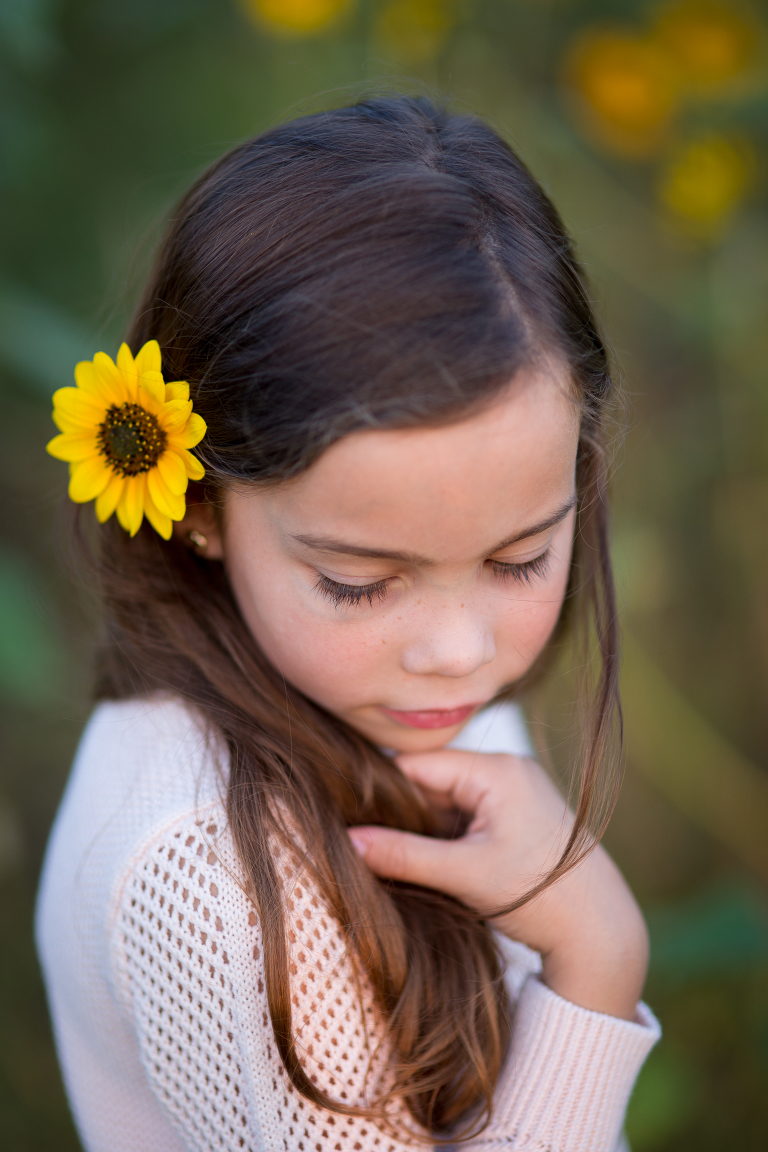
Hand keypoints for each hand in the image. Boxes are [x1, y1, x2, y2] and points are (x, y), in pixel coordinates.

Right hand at [349, 750, 648, 1020]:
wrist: (601, 929)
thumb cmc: (539, 898)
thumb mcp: (464, 875)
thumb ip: (403, 855)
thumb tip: (347, 841)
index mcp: (497, 770)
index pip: (418, 766)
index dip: (382, 794)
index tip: (353, 822)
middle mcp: (508, 768)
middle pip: (432, 782)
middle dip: (406, 815)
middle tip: (380, 851)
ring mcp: (516, 789)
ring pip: (448, 800)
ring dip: (428, 829)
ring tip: (413, 863)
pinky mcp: (520, 812)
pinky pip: (469, 813)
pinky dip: (450, 837)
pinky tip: (442, 865)